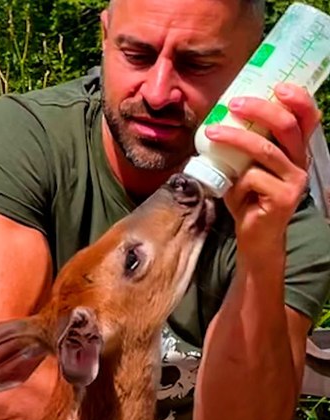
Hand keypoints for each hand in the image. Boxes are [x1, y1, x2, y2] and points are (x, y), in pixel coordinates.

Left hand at [203, 82, 322, 258]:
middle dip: (260, 109)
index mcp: (296, 150)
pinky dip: (235, 181)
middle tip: (233, 103)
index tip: (277, 85)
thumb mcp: (246, 165)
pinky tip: (231, 190)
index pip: (307, 118)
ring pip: (265, 149)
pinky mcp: (285, 197)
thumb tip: (222, 116)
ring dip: (235, 138)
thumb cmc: (248, 197)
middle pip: (287, 126)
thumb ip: (245, 145)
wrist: (254, 235)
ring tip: (211, 132)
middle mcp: (301, 162)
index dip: (298, 99)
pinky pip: (253, 178)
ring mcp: (295, 180)